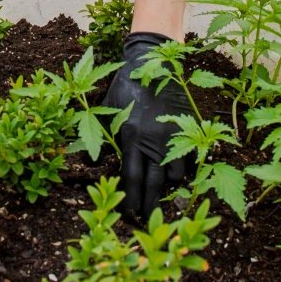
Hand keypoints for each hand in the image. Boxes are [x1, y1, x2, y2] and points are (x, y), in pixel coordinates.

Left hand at [103, 32, 192, 219]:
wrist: (154, 61)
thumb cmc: (126, 84)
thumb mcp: (108, 108)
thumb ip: (104, 136)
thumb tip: (93, 163)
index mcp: (131, 135)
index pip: (131, 178)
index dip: (131, 199)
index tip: (131, 214)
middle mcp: (153, 140)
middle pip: (153, 184)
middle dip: (149, 205)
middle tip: (146, 220)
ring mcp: (172, 136)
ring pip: (173, 176)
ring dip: (166, 191)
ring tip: (160, 201)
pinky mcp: (186, 129)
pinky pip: (187, 161)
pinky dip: (181, 174)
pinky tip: (174, 181)